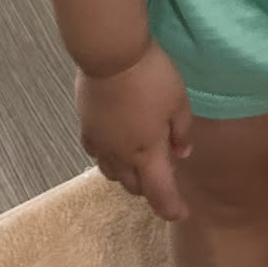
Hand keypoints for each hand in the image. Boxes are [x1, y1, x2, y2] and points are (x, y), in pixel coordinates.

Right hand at [77, 42, 193, 220]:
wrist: (111, 54)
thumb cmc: (151, 75)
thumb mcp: (178, 100)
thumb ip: (182, 131)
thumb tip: (182, 153)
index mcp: (147, 153)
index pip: (160, 194)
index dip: (172, 208)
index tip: (182, 212)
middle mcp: (121, 156)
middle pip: (134, 187)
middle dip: (151, 188)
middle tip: (164, 175)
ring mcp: (100, 143)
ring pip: (113, 174)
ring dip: (128, 175)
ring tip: (140, 162)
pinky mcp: (86, 127)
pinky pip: (96, 154)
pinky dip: (108, 158)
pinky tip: (114, 145)